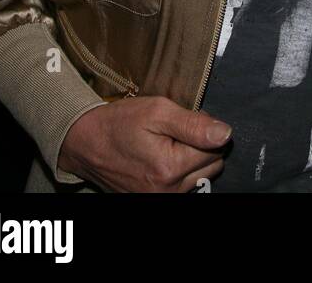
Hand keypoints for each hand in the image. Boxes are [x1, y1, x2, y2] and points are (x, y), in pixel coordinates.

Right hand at [58, 96, 231, 192]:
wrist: (86, 143)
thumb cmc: (120, 123)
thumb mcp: (157, 111)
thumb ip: (194, 124)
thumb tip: (225, 133)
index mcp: (170, 167)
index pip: (215, 147)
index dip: (204, 128)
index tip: (186, 120)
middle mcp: (168, 190)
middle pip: (212, 165)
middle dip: (201, 145)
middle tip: (175, 131)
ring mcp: (160, 199)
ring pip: (200, 177)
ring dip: (191, 159)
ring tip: (167, 144)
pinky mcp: (154, 200)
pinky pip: (184, 186)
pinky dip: (179, 171)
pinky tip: (162, 157)